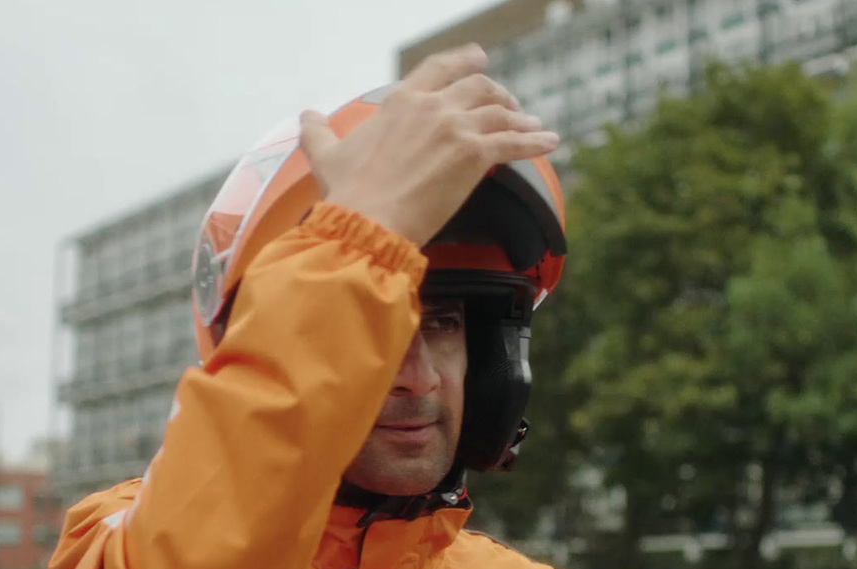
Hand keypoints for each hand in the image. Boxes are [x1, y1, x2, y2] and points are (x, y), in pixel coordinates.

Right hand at [298, 44, 559, 245]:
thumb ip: (318, 131)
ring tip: (535, 126)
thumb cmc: (347, 192)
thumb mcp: (326, 154)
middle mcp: (432, 107)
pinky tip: (550, 142)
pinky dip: (536, 142)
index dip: (463, 61)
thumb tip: (306, 116)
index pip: (439, 68)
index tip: (479, 59)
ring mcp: (456, 128)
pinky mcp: (475, 156)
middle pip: (479, 87)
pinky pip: (516, 143)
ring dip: (521, 119)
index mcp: (401, 102)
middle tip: (510, 105)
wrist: (366, 221)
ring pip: (501, 113)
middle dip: (499, 94)